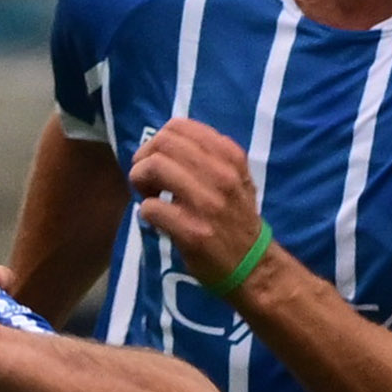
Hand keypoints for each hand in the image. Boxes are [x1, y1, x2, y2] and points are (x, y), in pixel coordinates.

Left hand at [126, 119, 264, 290]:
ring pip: (154, 167)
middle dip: (143, 160)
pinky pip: (151, 207)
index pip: (179, 126)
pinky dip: (146, 212)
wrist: (251, 265)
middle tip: (146, 180)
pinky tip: (156, 220)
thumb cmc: (236, 219)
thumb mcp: (236, 178)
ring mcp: (207, 203)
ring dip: (140, 181)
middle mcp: (222, 175)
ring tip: (149, 196)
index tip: (158, 161)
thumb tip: (164, 142)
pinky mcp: (192, 232)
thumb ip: (209, 156)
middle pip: (162, 143)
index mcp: (230, 157)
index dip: (157, 142)